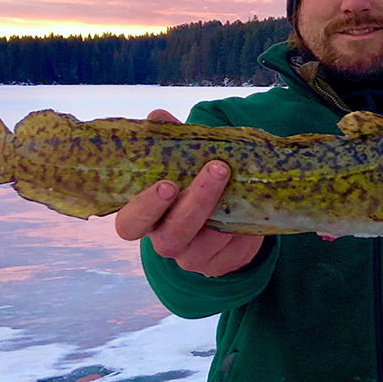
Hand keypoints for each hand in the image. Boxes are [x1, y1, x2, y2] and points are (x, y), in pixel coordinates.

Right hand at [114, 109, 264, 276]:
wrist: (219, 224)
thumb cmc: (190, 188)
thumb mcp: (179, 165)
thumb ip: (169, 143)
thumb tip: (157, 116)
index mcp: (146, 221)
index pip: (130, 224)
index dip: (145, 207)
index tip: (167, 183)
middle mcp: (166, 244)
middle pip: (174, 234)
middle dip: (197, 201)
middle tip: (217, 168)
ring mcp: (195, 259)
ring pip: (208, 242)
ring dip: (226, 209)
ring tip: (239, 179)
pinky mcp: (223, 265)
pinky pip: (236, 250)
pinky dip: (245, 225)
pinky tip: (252, 204)